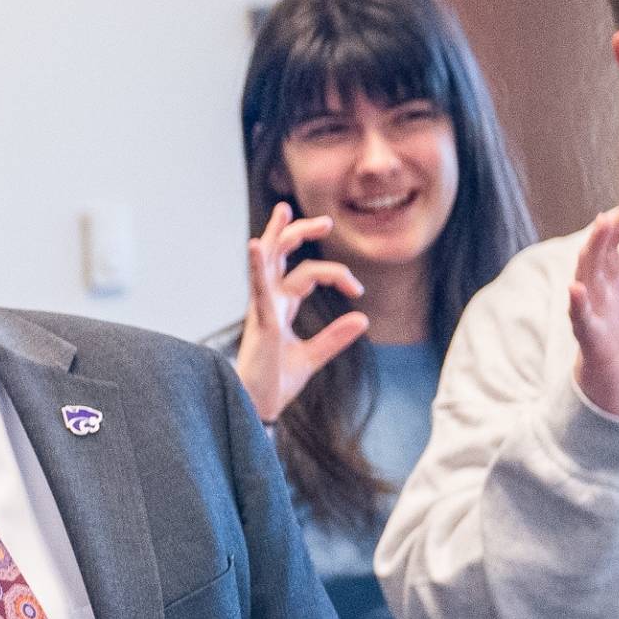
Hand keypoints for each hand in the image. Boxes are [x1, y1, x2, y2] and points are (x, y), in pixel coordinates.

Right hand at [234, 202, 370, 423]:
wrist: (257, 408)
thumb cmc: (275, 384)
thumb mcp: (312, 358)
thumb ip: (335, 337)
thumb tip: (362, 319)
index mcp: (280, 308)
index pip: (304, 274)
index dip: (335, 274)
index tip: (358, 292)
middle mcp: (269, 302)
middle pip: (281, 256)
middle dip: (298, 232)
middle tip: (325, 220)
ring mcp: (263, 309)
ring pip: (268, 261)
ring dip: (280, 235)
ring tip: (288, 211)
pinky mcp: (261, 321)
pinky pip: (257, 287)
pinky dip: (256, 265)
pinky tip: (256, 244)